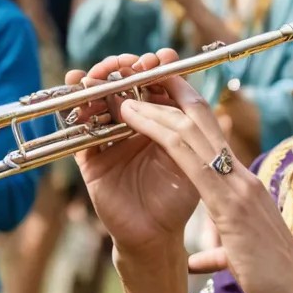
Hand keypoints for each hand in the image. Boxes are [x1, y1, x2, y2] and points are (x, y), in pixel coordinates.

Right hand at [64, 50, 200, 257]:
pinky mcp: (92, 160)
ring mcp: (111, 141)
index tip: (161, 57)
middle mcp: (134, 127)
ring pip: (98, 102)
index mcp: (160, 124)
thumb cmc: (178, 200)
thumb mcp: (194, 164)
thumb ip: (197, 139)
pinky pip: (79, 132)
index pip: (156, 86)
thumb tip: (216, 110)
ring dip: (97, 83)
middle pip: (124, 86)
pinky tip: (77, 96)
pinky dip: (75, 112)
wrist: (156, 236)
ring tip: (100, 74)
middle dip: (124, 69)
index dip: (157, 69)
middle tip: (129, 64)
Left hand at [117, 69, 292, 292]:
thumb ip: (222, 253)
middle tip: (143, 74)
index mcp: (247, 191)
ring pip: (192, 132)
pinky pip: (189, 158)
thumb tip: (200, 259)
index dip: (187, 114)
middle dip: (171, 95)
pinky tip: (133, 120)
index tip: (161, 97)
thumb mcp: (244, 261)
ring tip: (127, 90)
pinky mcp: (233, 206)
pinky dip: (159, 132)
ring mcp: (241, 189)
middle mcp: (245, 181)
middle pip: (204, 124)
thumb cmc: (282, 285)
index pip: (215, 141)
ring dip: (156, 108)